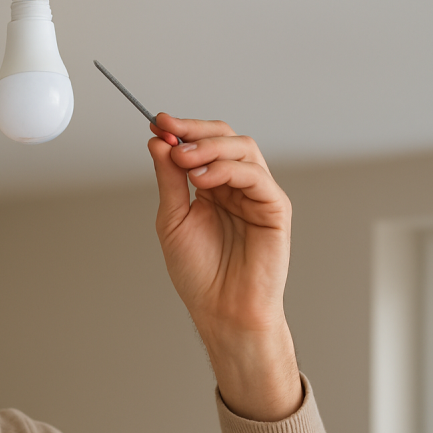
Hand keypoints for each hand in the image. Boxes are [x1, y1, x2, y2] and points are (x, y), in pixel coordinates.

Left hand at [148, 113, 300, 420]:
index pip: (203, 143)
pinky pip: (256, 176)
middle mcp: (237, 184)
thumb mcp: (172, 219)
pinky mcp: (275, 209)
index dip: (181, 129)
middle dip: (195, 131)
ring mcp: (258, 194)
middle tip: (169, 133)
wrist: (220, 309)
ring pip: (243, 149)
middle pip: (226, 137)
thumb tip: (158, 142)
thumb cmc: (200, 273)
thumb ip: (169, 180)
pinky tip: (203, 180)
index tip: (157, 122)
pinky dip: (228, 170)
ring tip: (184, 160)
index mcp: (213, 185)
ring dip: (209, 148)